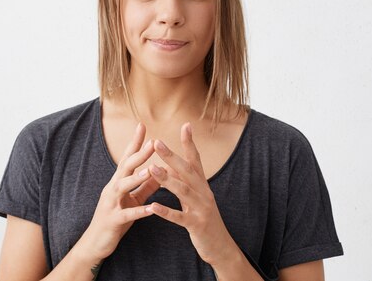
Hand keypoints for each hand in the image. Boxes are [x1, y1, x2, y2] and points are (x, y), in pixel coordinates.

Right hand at [79, 123, 159, 260]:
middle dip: (139, 154)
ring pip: (122, 187)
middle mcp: (112, 188)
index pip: (126, 158)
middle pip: (125, 167)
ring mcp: (111, 204)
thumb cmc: (115, 219)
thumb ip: (145, 186)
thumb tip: (160, 171)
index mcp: (118, 182)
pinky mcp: (113, 220)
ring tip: (150, 171)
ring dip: (136, 178)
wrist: (95, 243)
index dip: (134, 142)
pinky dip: (138, 211)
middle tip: (153, 142)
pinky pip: (126, 214)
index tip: (142, 125)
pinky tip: (151, 210)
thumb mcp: (132, 199)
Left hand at [146, 123, 236, 264]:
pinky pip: (179, 217)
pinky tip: (153, 206)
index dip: (190, 143)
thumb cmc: (205, 219)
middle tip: (156, 142)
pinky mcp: (197, 225)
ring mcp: (201, 209)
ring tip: (151, 169)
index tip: (185, 125)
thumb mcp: (197, 197)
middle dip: (171, 156)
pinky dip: (166, 211)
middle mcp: (204, 193)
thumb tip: (173, 164)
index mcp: (203, 185)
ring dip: (166, 179)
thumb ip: (187, 181)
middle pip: (187, 170)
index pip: (196, 160)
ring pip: (183, 191)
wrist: (221, 246)